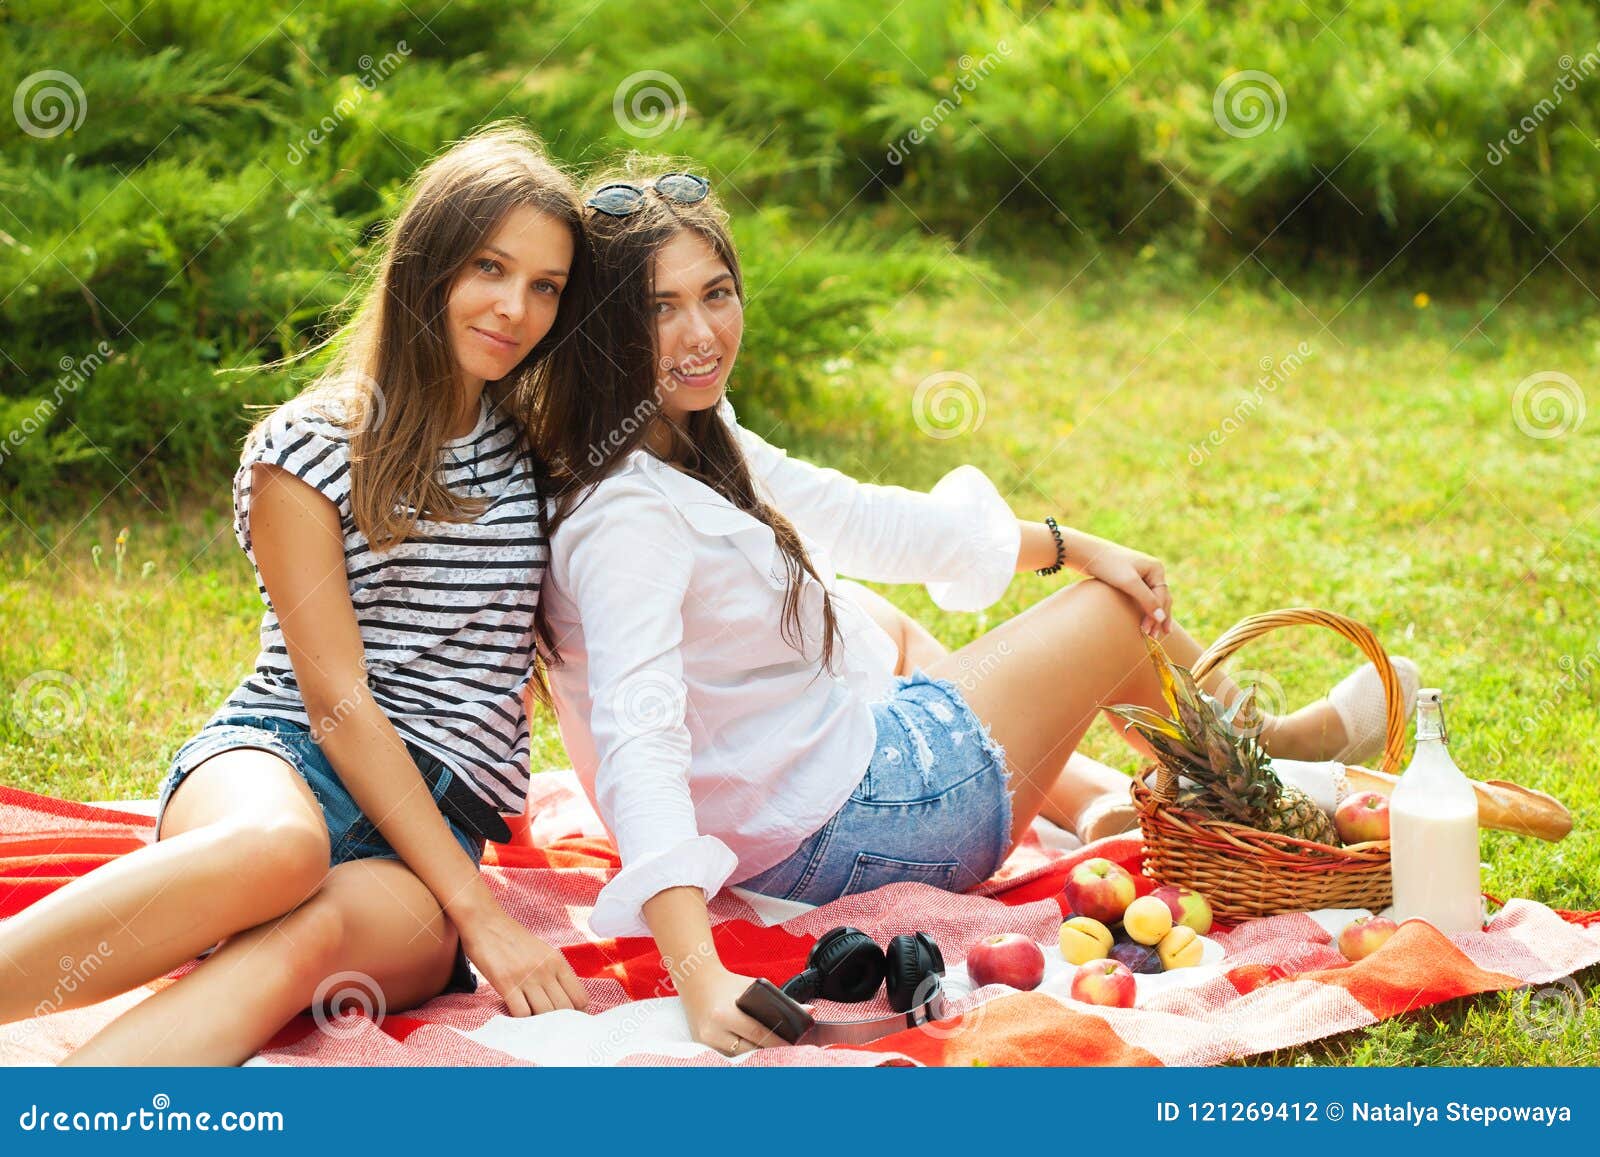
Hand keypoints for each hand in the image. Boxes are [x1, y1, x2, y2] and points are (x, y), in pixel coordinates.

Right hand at [456, 908, 588, 1016]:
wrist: (484, 921)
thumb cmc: (512, 938)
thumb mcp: (541, 951)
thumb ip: (554, 972)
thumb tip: (565, 1001)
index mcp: (558, 961)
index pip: (580, 997)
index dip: (576, 1013)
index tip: (566, 1019)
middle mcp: (546, 969)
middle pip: (565, 1010)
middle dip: (559, 1022)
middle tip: (549, 1025)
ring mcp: (526, 976)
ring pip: (545, 1014)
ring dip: (539, 1022)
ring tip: (532, 1022)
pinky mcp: (506, 983)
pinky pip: (521, 1012)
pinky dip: (521, 1019)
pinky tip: (515, 1014)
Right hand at [677, 965, 790, 1056]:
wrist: (696, 981)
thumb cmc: (727, 983)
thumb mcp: (753, 986)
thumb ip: (780, 1000)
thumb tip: (808, 1012)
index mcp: (724, 1014)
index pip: (757, 1033)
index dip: (777, 1042)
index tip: (793, 1047)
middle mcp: (713, 1031)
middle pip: (748, 1050)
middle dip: (770, 1053)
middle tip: (788, 1054)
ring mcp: (706, 1042)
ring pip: (738, 1057)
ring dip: (756, 1057)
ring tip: (775, 1055)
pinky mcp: (702, 1047)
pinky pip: (728, 1056)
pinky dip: (742, 1056)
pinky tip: (755, 1054)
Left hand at [1081, 541, 1171, 638]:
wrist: (1087, 554)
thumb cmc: (1108, 566)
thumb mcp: (1128, 583)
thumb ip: (1146, 599)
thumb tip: (1162, 618)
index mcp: (1156, 569)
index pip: (1162, 597)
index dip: (1157, 616)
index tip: (1150, 632)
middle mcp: (1152, 571)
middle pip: (1161, 599)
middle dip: (1159, 618)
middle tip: (1156, 637)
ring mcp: (1143, 575)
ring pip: (1153, 599)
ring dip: (1153, 616)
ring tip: (1153, 634)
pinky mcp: (1131, 579)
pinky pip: (1143, 597)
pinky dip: (1144, 609)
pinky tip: (1144, 620)